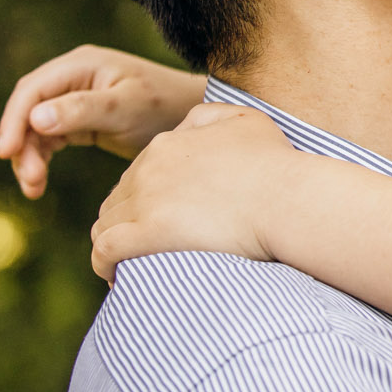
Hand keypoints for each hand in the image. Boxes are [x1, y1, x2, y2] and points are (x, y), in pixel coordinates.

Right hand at [0, 45, 206, 198]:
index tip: (6, 152)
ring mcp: (74, 99)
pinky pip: (48, 139)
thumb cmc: (163, 106)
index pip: (33, 91)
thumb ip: (83, 110)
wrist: (191, 116)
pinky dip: (40, 160)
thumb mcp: (125, 108)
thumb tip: (35, 118)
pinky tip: (38, 185)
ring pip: (34, 129)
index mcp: (81, 65)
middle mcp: (72, 78)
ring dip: (28, 157)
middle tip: (29, 179)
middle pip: (28, 111)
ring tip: (33, 188)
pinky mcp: (79, 120)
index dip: (14, 120)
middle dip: (21, 145)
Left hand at [90, 103, 297, 281]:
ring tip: (137, 262)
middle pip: (116, 202)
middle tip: (153, 245)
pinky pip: (104, 251)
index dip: (145, 201)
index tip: (165, 221)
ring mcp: (145, 201)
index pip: (135, 176)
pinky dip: (105, 264)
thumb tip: (182, 130)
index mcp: (166, 145)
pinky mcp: (147, 233)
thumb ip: (207, 117)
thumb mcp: (245, 119)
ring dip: (116, 244)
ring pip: (104, 226)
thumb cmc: (275, 164)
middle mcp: (147, 169)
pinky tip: (120, 274)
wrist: (286, 199)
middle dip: (128, 223)